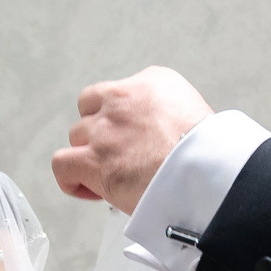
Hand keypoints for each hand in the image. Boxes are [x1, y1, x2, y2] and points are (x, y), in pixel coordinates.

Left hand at [52, 67, 214, 213]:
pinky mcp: (94, 161)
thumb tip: (153, 128)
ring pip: (77, 138)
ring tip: (110, 176)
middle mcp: (122, 100)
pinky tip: (87, 188)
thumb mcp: (192, 106)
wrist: (205, 170)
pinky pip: (63, 165)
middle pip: (91, 114)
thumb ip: (164, 107)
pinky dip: (70, 178)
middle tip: (120, 158)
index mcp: (149, 82)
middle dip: (101, 137)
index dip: (113, 117)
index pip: (113, 93)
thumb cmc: (208, 148)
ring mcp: (105, 131)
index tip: (125, 136)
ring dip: (89, 157)